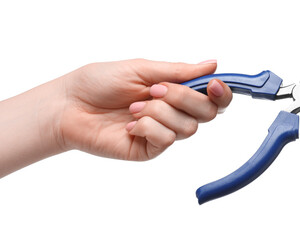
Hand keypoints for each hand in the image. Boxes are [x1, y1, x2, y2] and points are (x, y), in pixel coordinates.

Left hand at [59, 59, 231, 159]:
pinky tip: (129, 124)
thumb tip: (212, 64)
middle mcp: (174, 113)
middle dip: (183, 98)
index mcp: (176, 91)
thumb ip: (179, 71)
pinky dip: (147, 126)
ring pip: (188, 127)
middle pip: (208, 113)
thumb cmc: (101, 83)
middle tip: (154, 89)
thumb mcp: (143, 69)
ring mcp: (164, 132)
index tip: (214, 84)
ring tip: (133, 107)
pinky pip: (166, 139)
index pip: (213, 97)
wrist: (71, 105)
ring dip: (159, 112)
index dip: (221, 92)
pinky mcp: (151, 149)